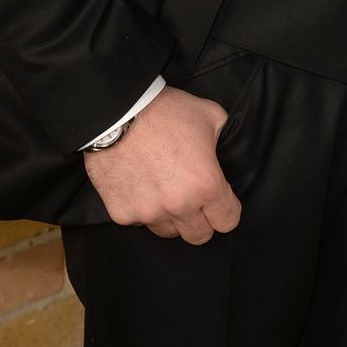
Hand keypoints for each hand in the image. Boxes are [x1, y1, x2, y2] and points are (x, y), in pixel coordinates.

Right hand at [83, 86, 240, 244]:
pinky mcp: (122, 213)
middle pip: (199, 236)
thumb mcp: (211, 116)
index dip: (226, 210)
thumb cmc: (166, 110)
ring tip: (164, 189)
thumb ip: (224, 139)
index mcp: (206, 185)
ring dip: (170, 217)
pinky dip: (142, 209)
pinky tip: (141, 185)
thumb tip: (227, 151)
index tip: (220, 201)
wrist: (118, 110)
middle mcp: (179, 205)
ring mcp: (148, 212)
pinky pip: (139, 222)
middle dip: (200, 220)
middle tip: (192, 197)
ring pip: (168, 232)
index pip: (228, 221)